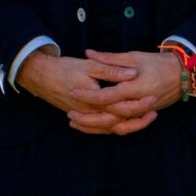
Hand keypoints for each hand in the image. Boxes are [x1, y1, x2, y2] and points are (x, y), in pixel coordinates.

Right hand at [15, 46, 145, 132]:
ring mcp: (85, 117)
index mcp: (94, 99)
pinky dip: (114, 128)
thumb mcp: (90, 65)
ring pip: (109, 129)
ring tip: (146, 118)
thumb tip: (133, 73)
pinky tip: (127, 122)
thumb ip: (112, 70)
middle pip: (118, 123)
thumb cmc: (65, 69)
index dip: (139, 104)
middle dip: (138, 120)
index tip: (154, 97)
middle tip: (154, 111)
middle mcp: (89, 112)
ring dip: (129, 126)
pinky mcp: (82, 117)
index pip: (121, 107)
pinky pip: (100, 129)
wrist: (41, 77)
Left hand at [63, 50, 182, 134]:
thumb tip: (89, 53)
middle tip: (70, 114)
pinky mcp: (144, 116)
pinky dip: (108, 128)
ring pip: (116, 126)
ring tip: (77, 124)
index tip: (73, 92)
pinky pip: (124, 127)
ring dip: (95, 127)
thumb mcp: (134, 57)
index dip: (89, 95)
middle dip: (88, 118)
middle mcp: (138, 103)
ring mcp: (142, 112)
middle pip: (109, 117)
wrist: (183, 74)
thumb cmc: (158, 63)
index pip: (107, 96)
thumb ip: (110, 58)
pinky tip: (95, 126)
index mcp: (134, 87)